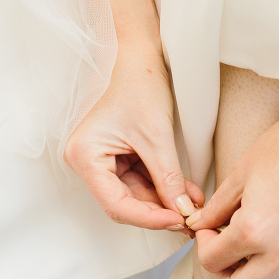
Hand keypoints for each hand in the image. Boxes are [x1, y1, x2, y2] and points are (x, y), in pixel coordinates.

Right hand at [65, 40, 203, 230]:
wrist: (139, 56)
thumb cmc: (139, 85)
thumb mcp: (157, 137)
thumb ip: (169, 179)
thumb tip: (183, 213)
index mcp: (84, 156)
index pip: (116, 205)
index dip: (149, 219)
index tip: (178, 222)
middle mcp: (88, 162)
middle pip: (125, 203)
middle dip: (160, 212)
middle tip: (190, 221)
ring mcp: (102, 160)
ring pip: (136, 195)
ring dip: (166, 201)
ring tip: (194, 205)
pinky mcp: (118, 157)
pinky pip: (142, 181)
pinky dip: (164, 187)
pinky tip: (187, 193)